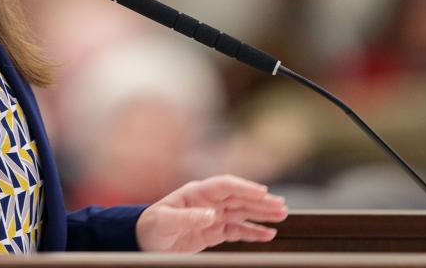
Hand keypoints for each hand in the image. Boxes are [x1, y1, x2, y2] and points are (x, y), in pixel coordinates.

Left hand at [135, 175, 287, 252]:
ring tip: (282, 215)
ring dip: (261, 213)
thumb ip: (188, 216)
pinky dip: (253, 232)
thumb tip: (211, 214)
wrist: (144, 240)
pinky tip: (268, 234)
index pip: (225, 186)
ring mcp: (212, 216)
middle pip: (239, 198)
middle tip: (281, 206)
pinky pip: (237, 230)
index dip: (244, 187)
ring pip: (242, 212)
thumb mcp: (165, 220)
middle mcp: (208, 202)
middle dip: (260, 201)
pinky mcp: (214, 231)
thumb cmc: (151, 226)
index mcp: (196, 193)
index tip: (262, 192)